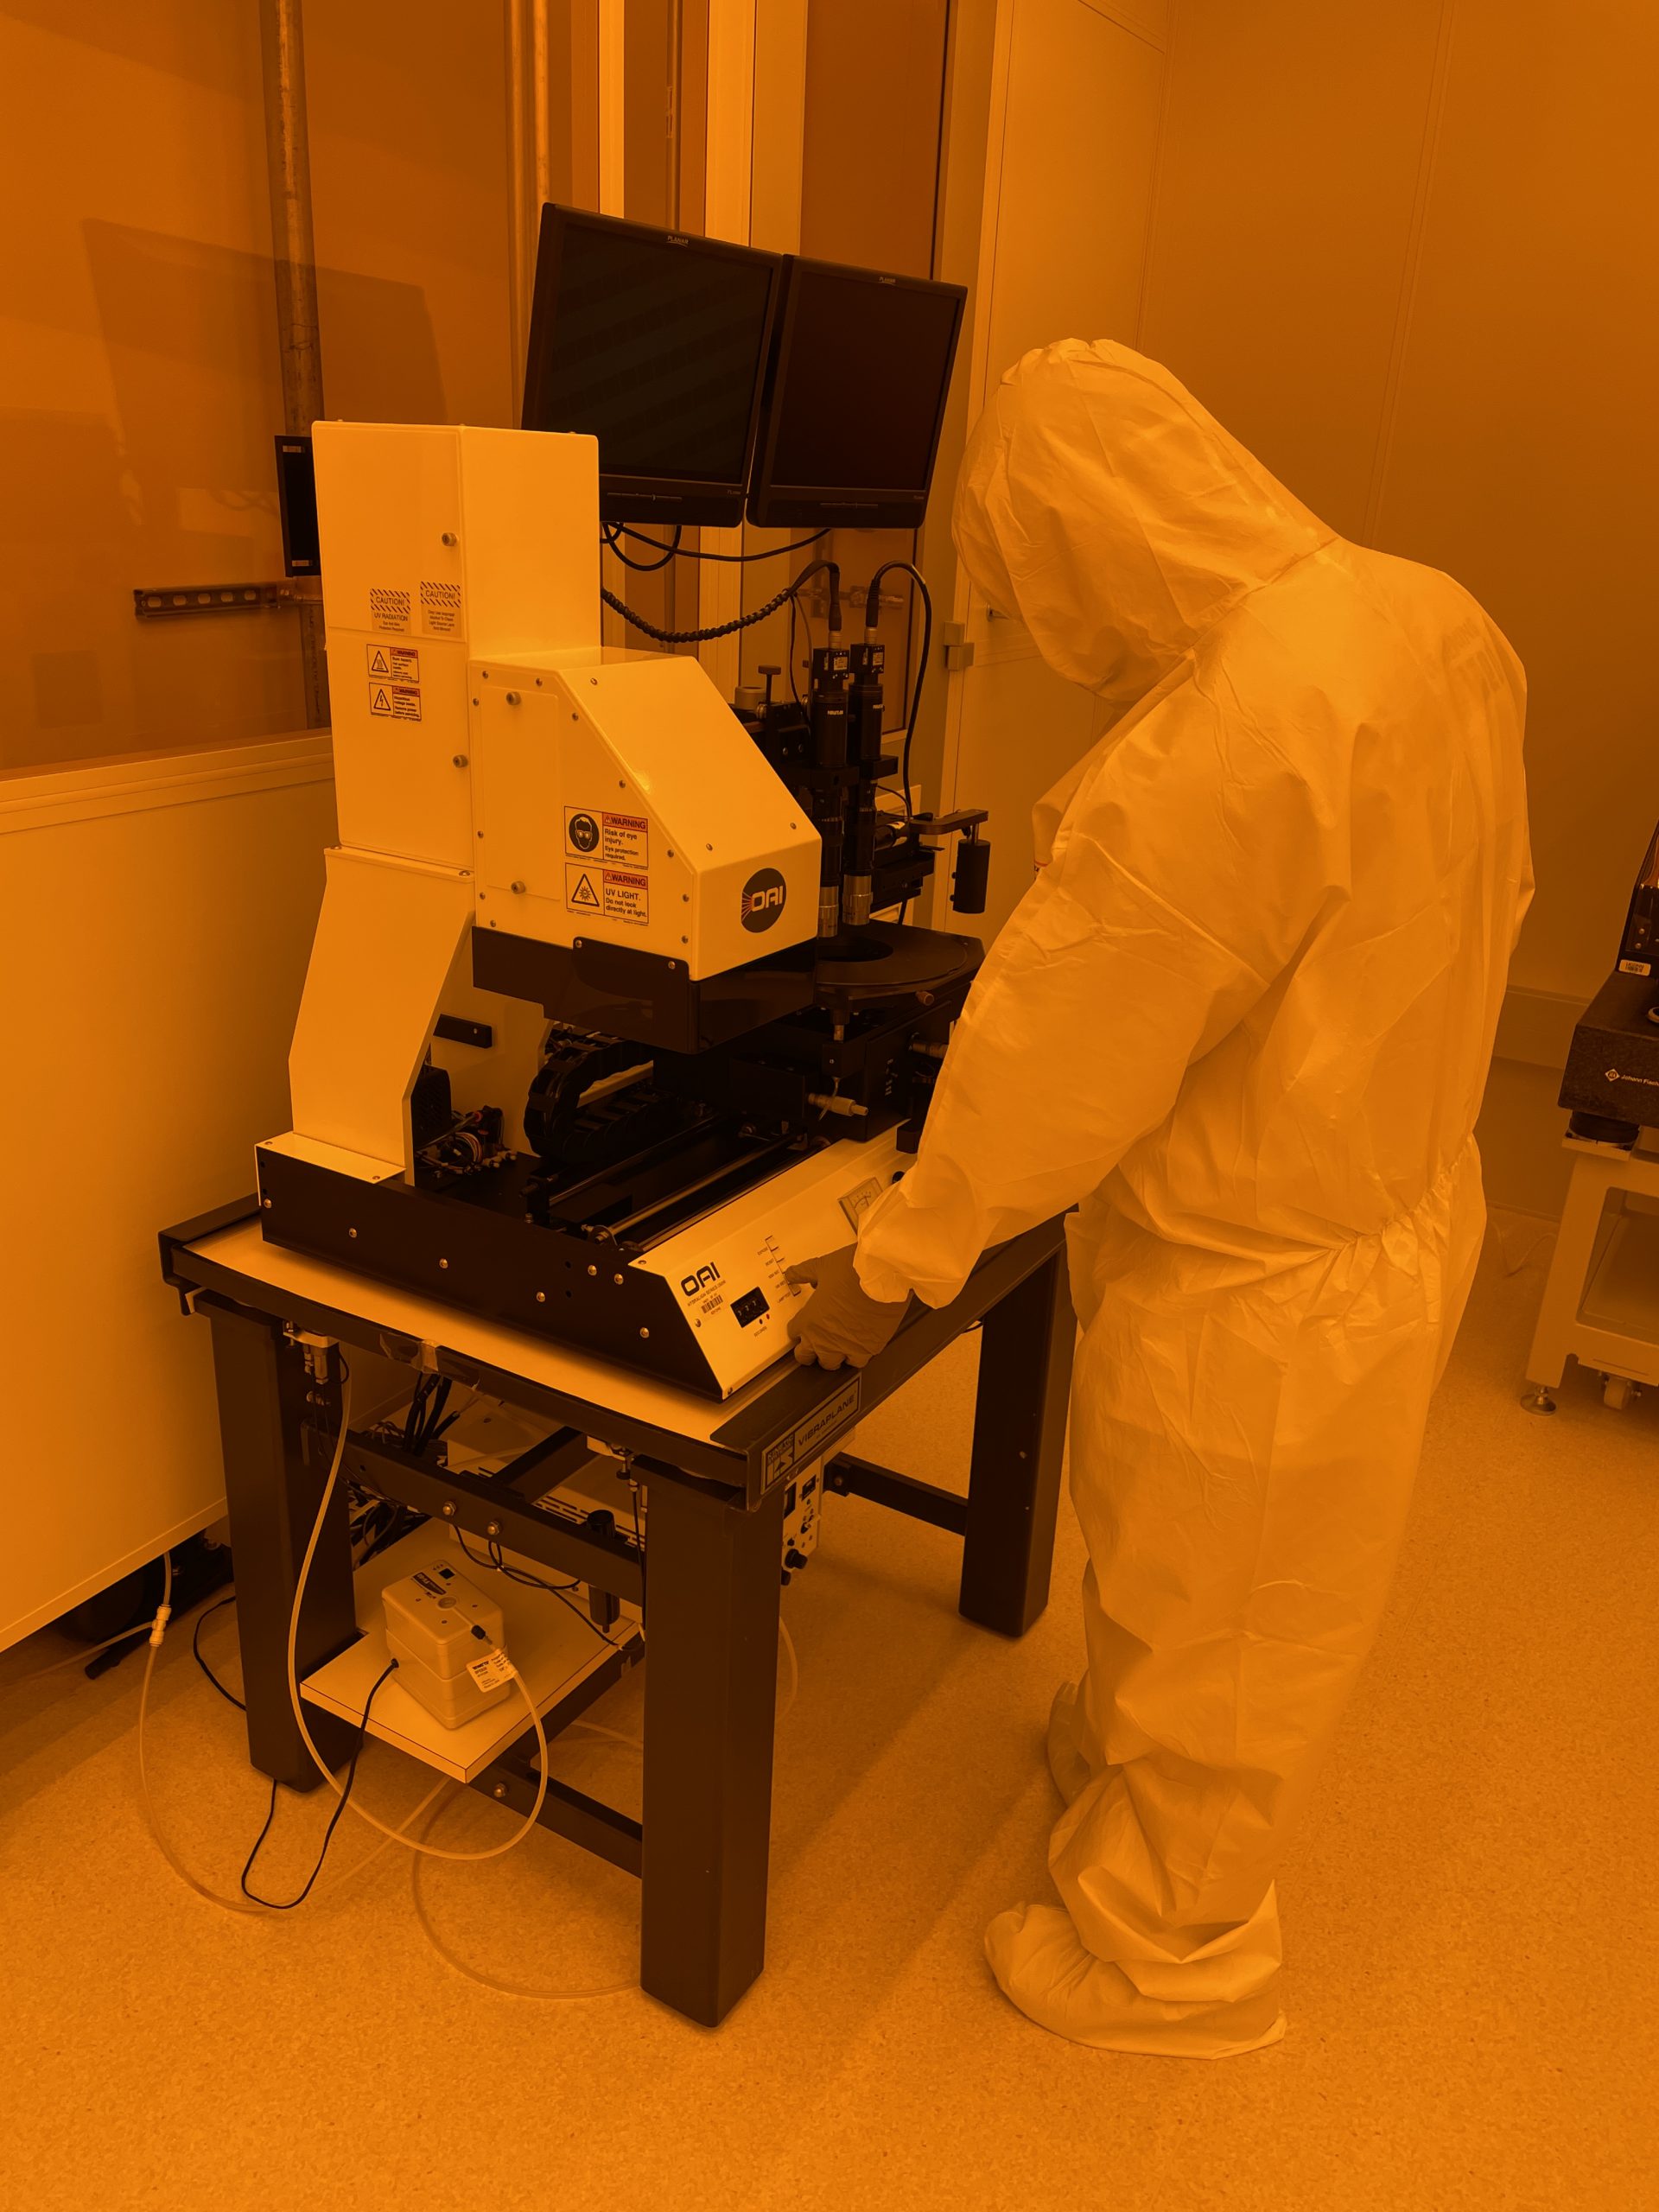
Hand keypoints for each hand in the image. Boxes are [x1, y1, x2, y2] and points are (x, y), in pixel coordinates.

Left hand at [784, 1247, 911, 1370]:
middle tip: (814, 1344)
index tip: (803, 1325)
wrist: (883, 1274)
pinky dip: (856, 1355)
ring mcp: (847, 1347)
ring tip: (836, 1348)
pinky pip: (858, 1360)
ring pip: (832, 1363)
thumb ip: (804, 1273)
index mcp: (809, 1320)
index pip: (794, 1333)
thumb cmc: (854, 1270)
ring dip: (832, 1356)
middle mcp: (825, 1338)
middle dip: (809, 1350)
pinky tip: (858, 1346)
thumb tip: (793, 1275)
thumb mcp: (822, 1266)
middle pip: (807, 1356)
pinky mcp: (869, 1348)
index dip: (798, 1328)